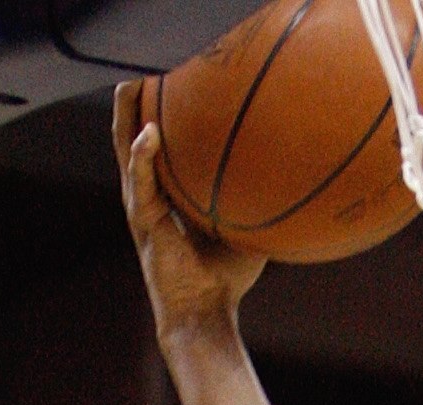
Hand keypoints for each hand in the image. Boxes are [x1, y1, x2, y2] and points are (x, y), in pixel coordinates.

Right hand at [116, 82, 267, 349]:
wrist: (206, 314)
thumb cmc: (227, 277)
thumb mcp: (247, 227)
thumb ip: (257, 200)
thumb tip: (295, 176)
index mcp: (172, 193)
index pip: (163, 144)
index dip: (164, 113)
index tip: (174, 82)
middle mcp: (153, 194)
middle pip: (136, 137)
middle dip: (137, 104)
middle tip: (142, 72)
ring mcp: (144, 206)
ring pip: (127, 151)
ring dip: (127, 118)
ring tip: (130, 86)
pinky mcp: (143, 222)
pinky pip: (141, 182)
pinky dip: (142, 156)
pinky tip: (149, 133)